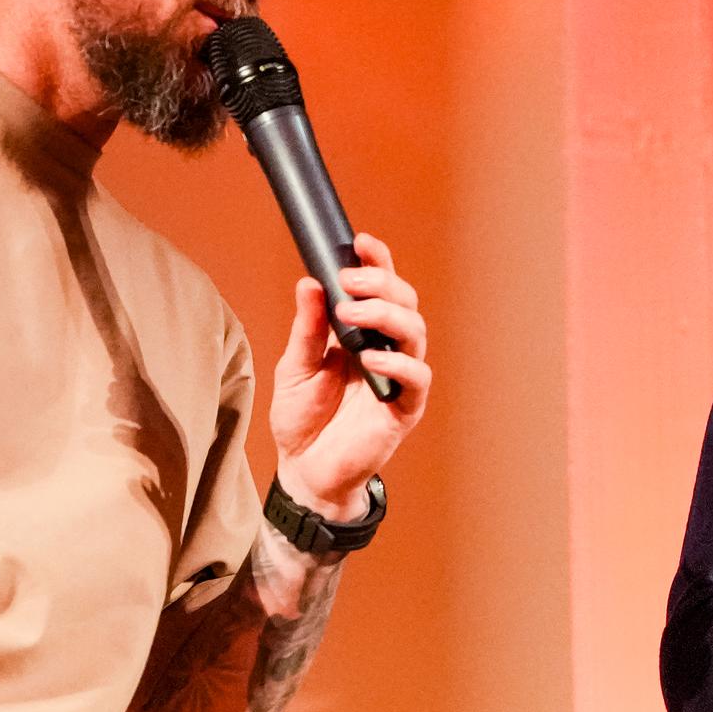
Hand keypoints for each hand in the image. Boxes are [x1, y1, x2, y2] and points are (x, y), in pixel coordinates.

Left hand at [276, 236, 434, 518]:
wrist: (304, 469)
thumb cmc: (303, 418)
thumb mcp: (295, 366)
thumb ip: (307, 328)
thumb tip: (310, 283)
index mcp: (363, 333)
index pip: (381, 288)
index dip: (377, 262)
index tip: (359, 242)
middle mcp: (387, 349)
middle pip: (405, 302)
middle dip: (380, 283)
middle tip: (348, 282)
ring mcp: (399, 378)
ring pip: (415, 332)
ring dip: (387, 316)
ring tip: (353, 314)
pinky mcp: (405, 408)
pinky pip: (417, 378)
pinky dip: (398, 364)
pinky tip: (371, 359)